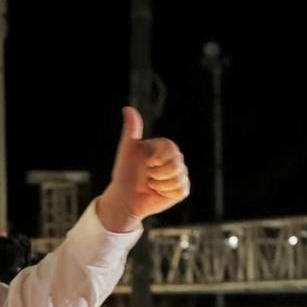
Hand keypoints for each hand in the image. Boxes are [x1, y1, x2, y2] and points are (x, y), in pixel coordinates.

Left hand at [95, 107, 189, 231]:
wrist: (125, 197)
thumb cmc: (125, 173)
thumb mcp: (127, 150)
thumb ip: (131, 130)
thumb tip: (127, 108)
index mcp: (164, 147)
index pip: (171, 148)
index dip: (157, 158)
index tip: (147, 162)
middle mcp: (175, 159)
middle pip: (176, 164)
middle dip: (157, 173)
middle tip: (147, 175)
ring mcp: (180, 174)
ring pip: (178, 178)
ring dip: (159, 184)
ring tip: (150, 184)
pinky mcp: (181, 190)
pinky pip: (180, 190)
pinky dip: (165, 193)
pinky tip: (157, 192)